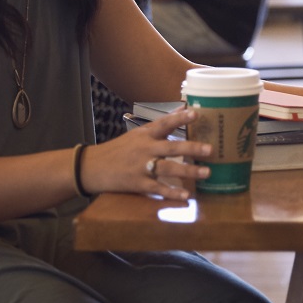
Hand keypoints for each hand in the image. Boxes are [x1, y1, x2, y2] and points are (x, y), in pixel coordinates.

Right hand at [80, 109, 211, 199]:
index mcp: (145, 135)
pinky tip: (185, 196)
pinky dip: (171, 192)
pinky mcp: (137, 184)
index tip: (196, 113)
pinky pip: (157, 188)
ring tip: (206, 173)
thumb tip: (184, 106)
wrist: (92, 168)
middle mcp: (144, 149)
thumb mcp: (138, 133)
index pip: (164, 123)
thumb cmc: (119, 149)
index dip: (179, 118)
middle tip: (210, 149)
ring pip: (167, 168)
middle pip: (170, 147)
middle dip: (191, 148)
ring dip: (188, 171)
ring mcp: (140, 167)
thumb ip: (162, 123)